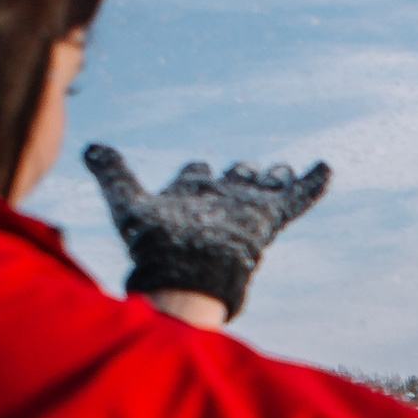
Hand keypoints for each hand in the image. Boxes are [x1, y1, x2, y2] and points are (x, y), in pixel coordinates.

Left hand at [84, 146, 331, 322]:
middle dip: (238, 176)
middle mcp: (217, 204)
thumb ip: (112, 173)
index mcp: (188, 199)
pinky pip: (294, 200)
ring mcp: (243, 211)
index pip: (193, 179)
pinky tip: (326, 168)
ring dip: (270, 179)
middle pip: (231, 184)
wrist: (184, 271)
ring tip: (279, 170)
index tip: (197, 169)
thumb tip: (90, 146)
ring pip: (261, 190)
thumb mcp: (126, 201)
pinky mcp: (266, 220)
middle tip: (246, 167)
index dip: (194, 174)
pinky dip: (310, 185)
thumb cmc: (153, 243)